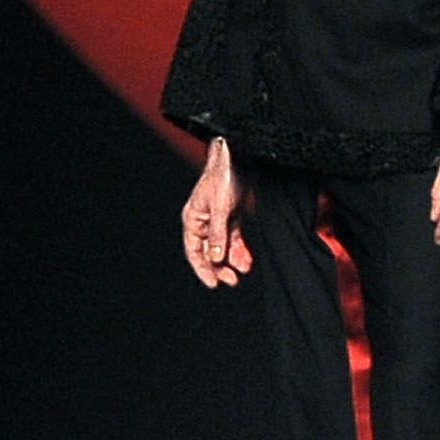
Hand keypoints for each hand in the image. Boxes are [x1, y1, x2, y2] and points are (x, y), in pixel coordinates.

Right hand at [182, 136, 251, 288]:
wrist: (237, 156)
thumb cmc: (224, 176)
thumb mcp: (221, 208)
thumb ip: (217, 234)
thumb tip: (214, 257)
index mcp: (193, 218)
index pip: (194, 251)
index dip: (203, 269)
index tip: (214, 283)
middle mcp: (203, 221)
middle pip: (208, 251)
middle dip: (220, 267)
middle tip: (231, 280)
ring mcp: (217, 219)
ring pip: (222, 246)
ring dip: (231, 260)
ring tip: (242, 271)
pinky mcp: (230, 215)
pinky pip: (232, 238)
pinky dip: (239, 249)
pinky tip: (246, 259)